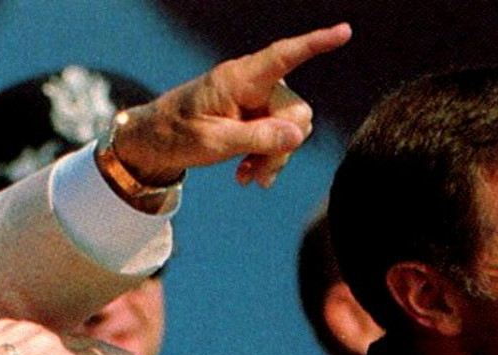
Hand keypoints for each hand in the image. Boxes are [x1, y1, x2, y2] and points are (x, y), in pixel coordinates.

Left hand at [110, 23, 351, 188]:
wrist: (153, 142)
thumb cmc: (176, 135)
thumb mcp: (213, 143)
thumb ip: (257, 138)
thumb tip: (299, 134)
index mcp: (239, 79)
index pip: (283, 56)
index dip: (316, 44)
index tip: (344, 32)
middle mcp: (254, 83)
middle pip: (295, 112)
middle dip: (282, 147)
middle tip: (257, 177)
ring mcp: (256, 98)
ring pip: (290, 128)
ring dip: (273, 157)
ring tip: (246, 178)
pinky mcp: (254, 114)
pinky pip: (278, 135)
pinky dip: (266, 156)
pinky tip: (246, 175)